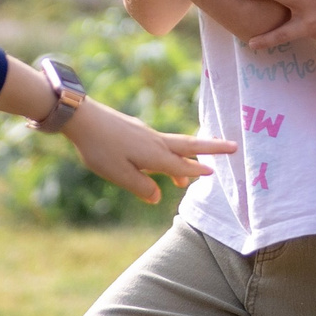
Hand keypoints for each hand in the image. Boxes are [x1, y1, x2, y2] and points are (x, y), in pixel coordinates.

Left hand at [64, 99, 237, 202]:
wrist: (82, 118)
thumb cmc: (99, 149)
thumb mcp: (118, 174)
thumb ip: (141, 186)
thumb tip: (157, 197)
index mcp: (154, 155)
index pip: (182, 165)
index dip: (198, 170)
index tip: (216, 172)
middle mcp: (155, 142)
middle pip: (189, 146)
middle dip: (212, 147)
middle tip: (233, 147)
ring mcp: (146, 134)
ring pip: (174, 145)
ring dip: (186, 157)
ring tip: (187, 178)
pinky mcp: (136, 130)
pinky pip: (160, 143)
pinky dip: (168, 153)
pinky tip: (158, 162)